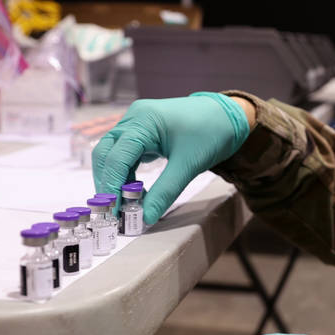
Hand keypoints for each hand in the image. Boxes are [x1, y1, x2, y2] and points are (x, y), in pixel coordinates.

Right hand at [92, 93, 250, 223]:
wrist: (228, 116)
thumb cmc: (211, 133)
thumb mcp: (188, 165)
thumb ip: (165, 191)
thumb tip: (146, 218)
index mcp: (143, 120)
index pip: (116, 156)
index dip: (112, 185)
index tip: (114, 212)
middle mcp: (134, 118)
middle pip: (106, 153)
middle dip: (108, 182)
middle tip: (114, 211)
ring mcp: (136, 123)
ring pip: (113, 154)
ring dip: (116, 179)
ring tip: (127, 204)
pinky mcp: (142, 131)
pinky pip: (125, 153)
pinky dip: (126, 172)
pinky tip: (135, 190)